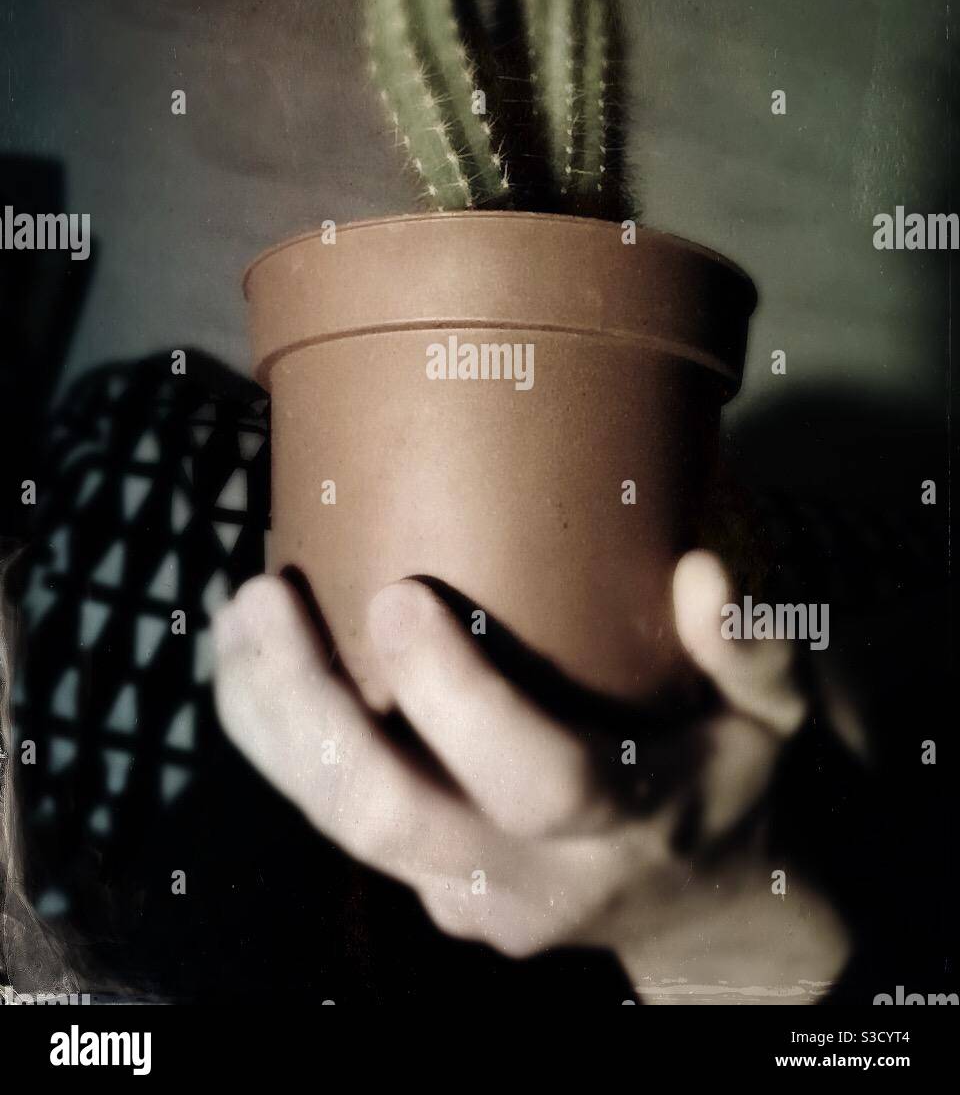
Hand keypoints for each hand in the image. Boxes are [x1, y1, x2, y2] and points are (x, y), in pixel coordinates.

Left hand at [212, 552, 849, 1003]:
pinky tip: (257, 673)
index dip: (455, 696)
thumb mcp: (775, 716)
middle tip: (264, 597)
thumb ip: (753, 649)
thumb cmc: (731, 781)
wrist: (702, 910)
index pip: (531, 778)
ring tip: (237, 622)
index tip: (396, 594)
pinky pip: (341, 827)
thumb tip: (700, 569)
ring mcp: (470, 901)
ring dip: (272, 725)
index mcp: (624, 826)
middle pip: (390, 817)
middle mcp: (535, 881)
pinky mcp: (433, 896)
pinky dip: (286, 750)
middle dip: (309, 709)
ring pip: (341, 829)